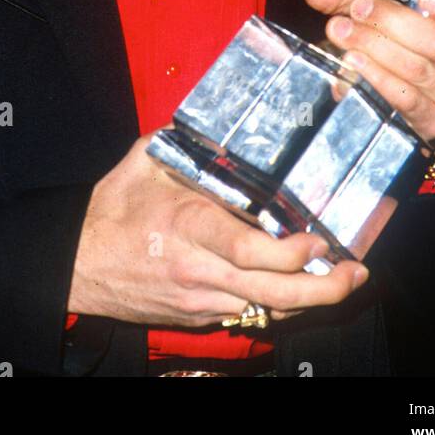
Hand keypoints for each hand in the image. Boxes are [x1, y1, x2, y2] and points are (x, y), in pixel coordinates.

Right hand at [67, 134, 368, 324]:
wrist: (79, 262)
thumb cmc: (112, 210)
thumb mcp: (145, 161)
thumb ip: (186, 143)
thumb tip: (219, 120)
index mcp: (188, 228)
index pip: (248, 253)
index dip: (291, 255)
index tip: (319, 242)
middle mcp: (200, 271)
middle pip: (272, 293)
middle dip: (322, 289)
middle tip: (355, 272)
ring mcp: (201, 299)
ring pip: (267, 309)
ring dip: (311, 300)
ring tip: (345, 280)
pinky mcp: (199, 314)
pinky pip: (250, 312)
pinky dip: (281, 304)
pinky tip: (304, 289)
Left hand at [305, 0, 434, 142]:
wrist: (414, 97)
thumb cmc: (410, 44)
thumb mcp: (392, 14)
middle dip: (392, 22)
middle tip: (356, 9)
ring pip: (418, 70)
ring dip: (375, 48)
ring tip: (341, 32)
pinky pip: (405, 100)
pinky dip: (376, 79)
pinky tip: (352, 65)